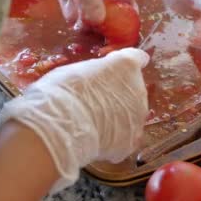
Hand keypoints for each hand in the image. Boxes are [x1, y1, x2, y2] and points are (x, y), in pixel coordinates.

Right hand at [0, 48, 149, 191]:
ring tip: (93, 126)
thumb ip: (95, 74)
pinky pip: (125, 138)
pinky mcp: (133, 139)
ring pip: (131, 115)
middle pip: (133, 90)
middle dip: (118, 96)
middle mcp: (138, 88)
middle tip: (95, 104)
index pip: (137, 58)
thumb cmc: (62, 91)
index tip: (120, 71)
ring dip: (117, 119)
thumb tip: (95, 79)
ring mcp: (138, 116)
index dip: (127, 67)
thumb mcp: (76, 71)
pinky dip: (114, 140)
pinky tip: (96, 141)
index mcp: (126, 65)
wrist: (62, 125)